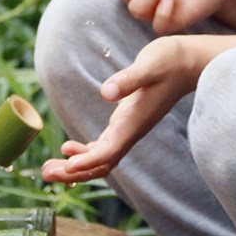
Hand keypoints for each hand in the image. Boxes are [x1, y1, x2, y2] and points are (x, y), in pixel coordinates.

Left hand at [42, 35, 205, 183]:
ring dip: (76, 167)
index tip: (67, 165)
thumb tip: (107, 92)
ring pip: (101, 158)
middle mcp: (131, 130)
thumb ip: (129, 79)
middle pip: (102, 163)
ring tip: (49, 169)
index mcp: (135, 122)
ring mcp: (129, 128)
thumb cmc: (170, 61)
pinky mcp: (127, 121)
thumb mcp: (149, 65)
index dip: (88, 161)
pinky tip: (68, 151)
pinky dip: (86, 153)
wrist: (189, 62)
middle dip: (74, 172)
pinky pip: (104, 147)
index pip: (109, 150)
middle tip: (46, 174)